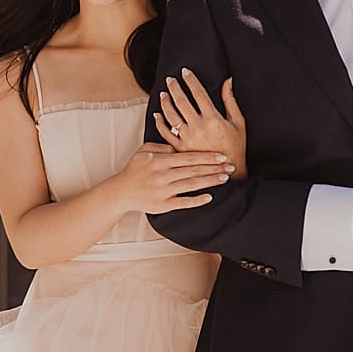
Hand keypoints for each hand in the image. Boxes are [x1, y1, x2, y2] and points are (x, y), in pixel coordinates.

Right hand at [108, 142, 232, 215]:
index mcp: (160, 161)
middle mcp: (163, 175)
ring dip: (210, 181)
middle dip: (214, 168)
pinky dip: (197, 200)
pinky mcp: (163, 205)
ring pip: (192, 185)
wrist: (121, 191)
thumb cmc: (135, 169)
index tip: (221, 155)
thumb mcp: (144, 150)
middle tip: (231, 166)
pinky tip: (210, 197)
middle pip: (194, 170)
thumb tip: (179, 146)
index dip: (207, 156)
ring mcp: (164, 191)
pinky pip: (183, 203)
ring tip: (225, 178)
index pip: (189, 157)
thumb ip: (162, 146)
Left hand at [154, 69, 247, 179]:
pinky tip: (158, 114)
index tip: (185, 71)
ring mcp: (187, 139)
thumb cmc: (236, 146)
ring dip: (165, 102)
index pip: (198, 93)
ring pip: (171, 115)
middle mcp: (198, 127)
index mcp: (213, 119)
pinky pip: (166, 133)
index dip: (191, 80)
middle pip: (181, 101)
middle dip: (174, 87)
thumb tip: (228, 81)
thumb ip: (230, 100)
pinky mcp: (180, 149)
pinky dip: (160, 122)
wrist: (228, 172)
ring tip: (163, 93)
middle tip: (170, 79)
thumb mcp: (238, 123)